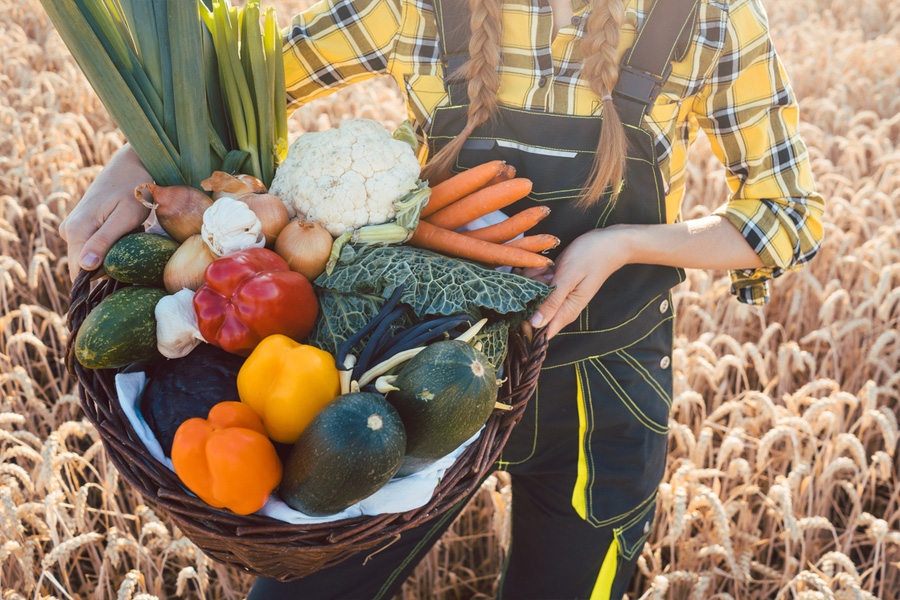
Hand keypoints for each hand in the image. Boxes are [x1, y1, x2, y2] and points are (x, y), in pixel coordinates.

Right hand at [59, 144, 152, 280]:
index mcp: (76, 230)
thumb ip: (104, 241)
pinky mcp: (79, 226)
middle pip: (85, 266)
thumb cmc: (133, 191)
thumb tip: (85, 266)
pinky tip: (123, 231)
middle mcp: (68, 230)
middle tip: (130, 242)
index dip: (102, 276)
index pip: (80, 271)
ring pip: (91, 257)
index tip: (124, 265)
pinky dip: (111, 244)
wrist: (130, 166)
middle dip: (109, 263)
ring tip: (128, 233)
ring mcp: (72, 228)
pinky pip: (93, 246)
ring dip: (112, 252)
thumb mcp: (125, 217)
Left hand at [528, 226, 633, 338]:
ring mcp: (560, 295)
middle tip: (542, 276)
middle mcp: (562, 306)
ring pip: (534, 295)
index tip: (521, 302)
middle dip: (530, 294)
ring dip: (534, 280)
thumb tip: (535, 325)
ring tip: (548, 268)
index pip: (542, 330)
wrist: (609, 243)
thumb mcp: (568, 278)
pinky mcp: (558, 284)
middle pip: (534, 311)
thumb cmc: (592, 257)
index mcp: (567, 311)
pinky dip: (539, 274)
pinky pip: (540, 284)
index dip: (526, 322)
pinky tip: (547, 266)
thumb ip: (552, 302)